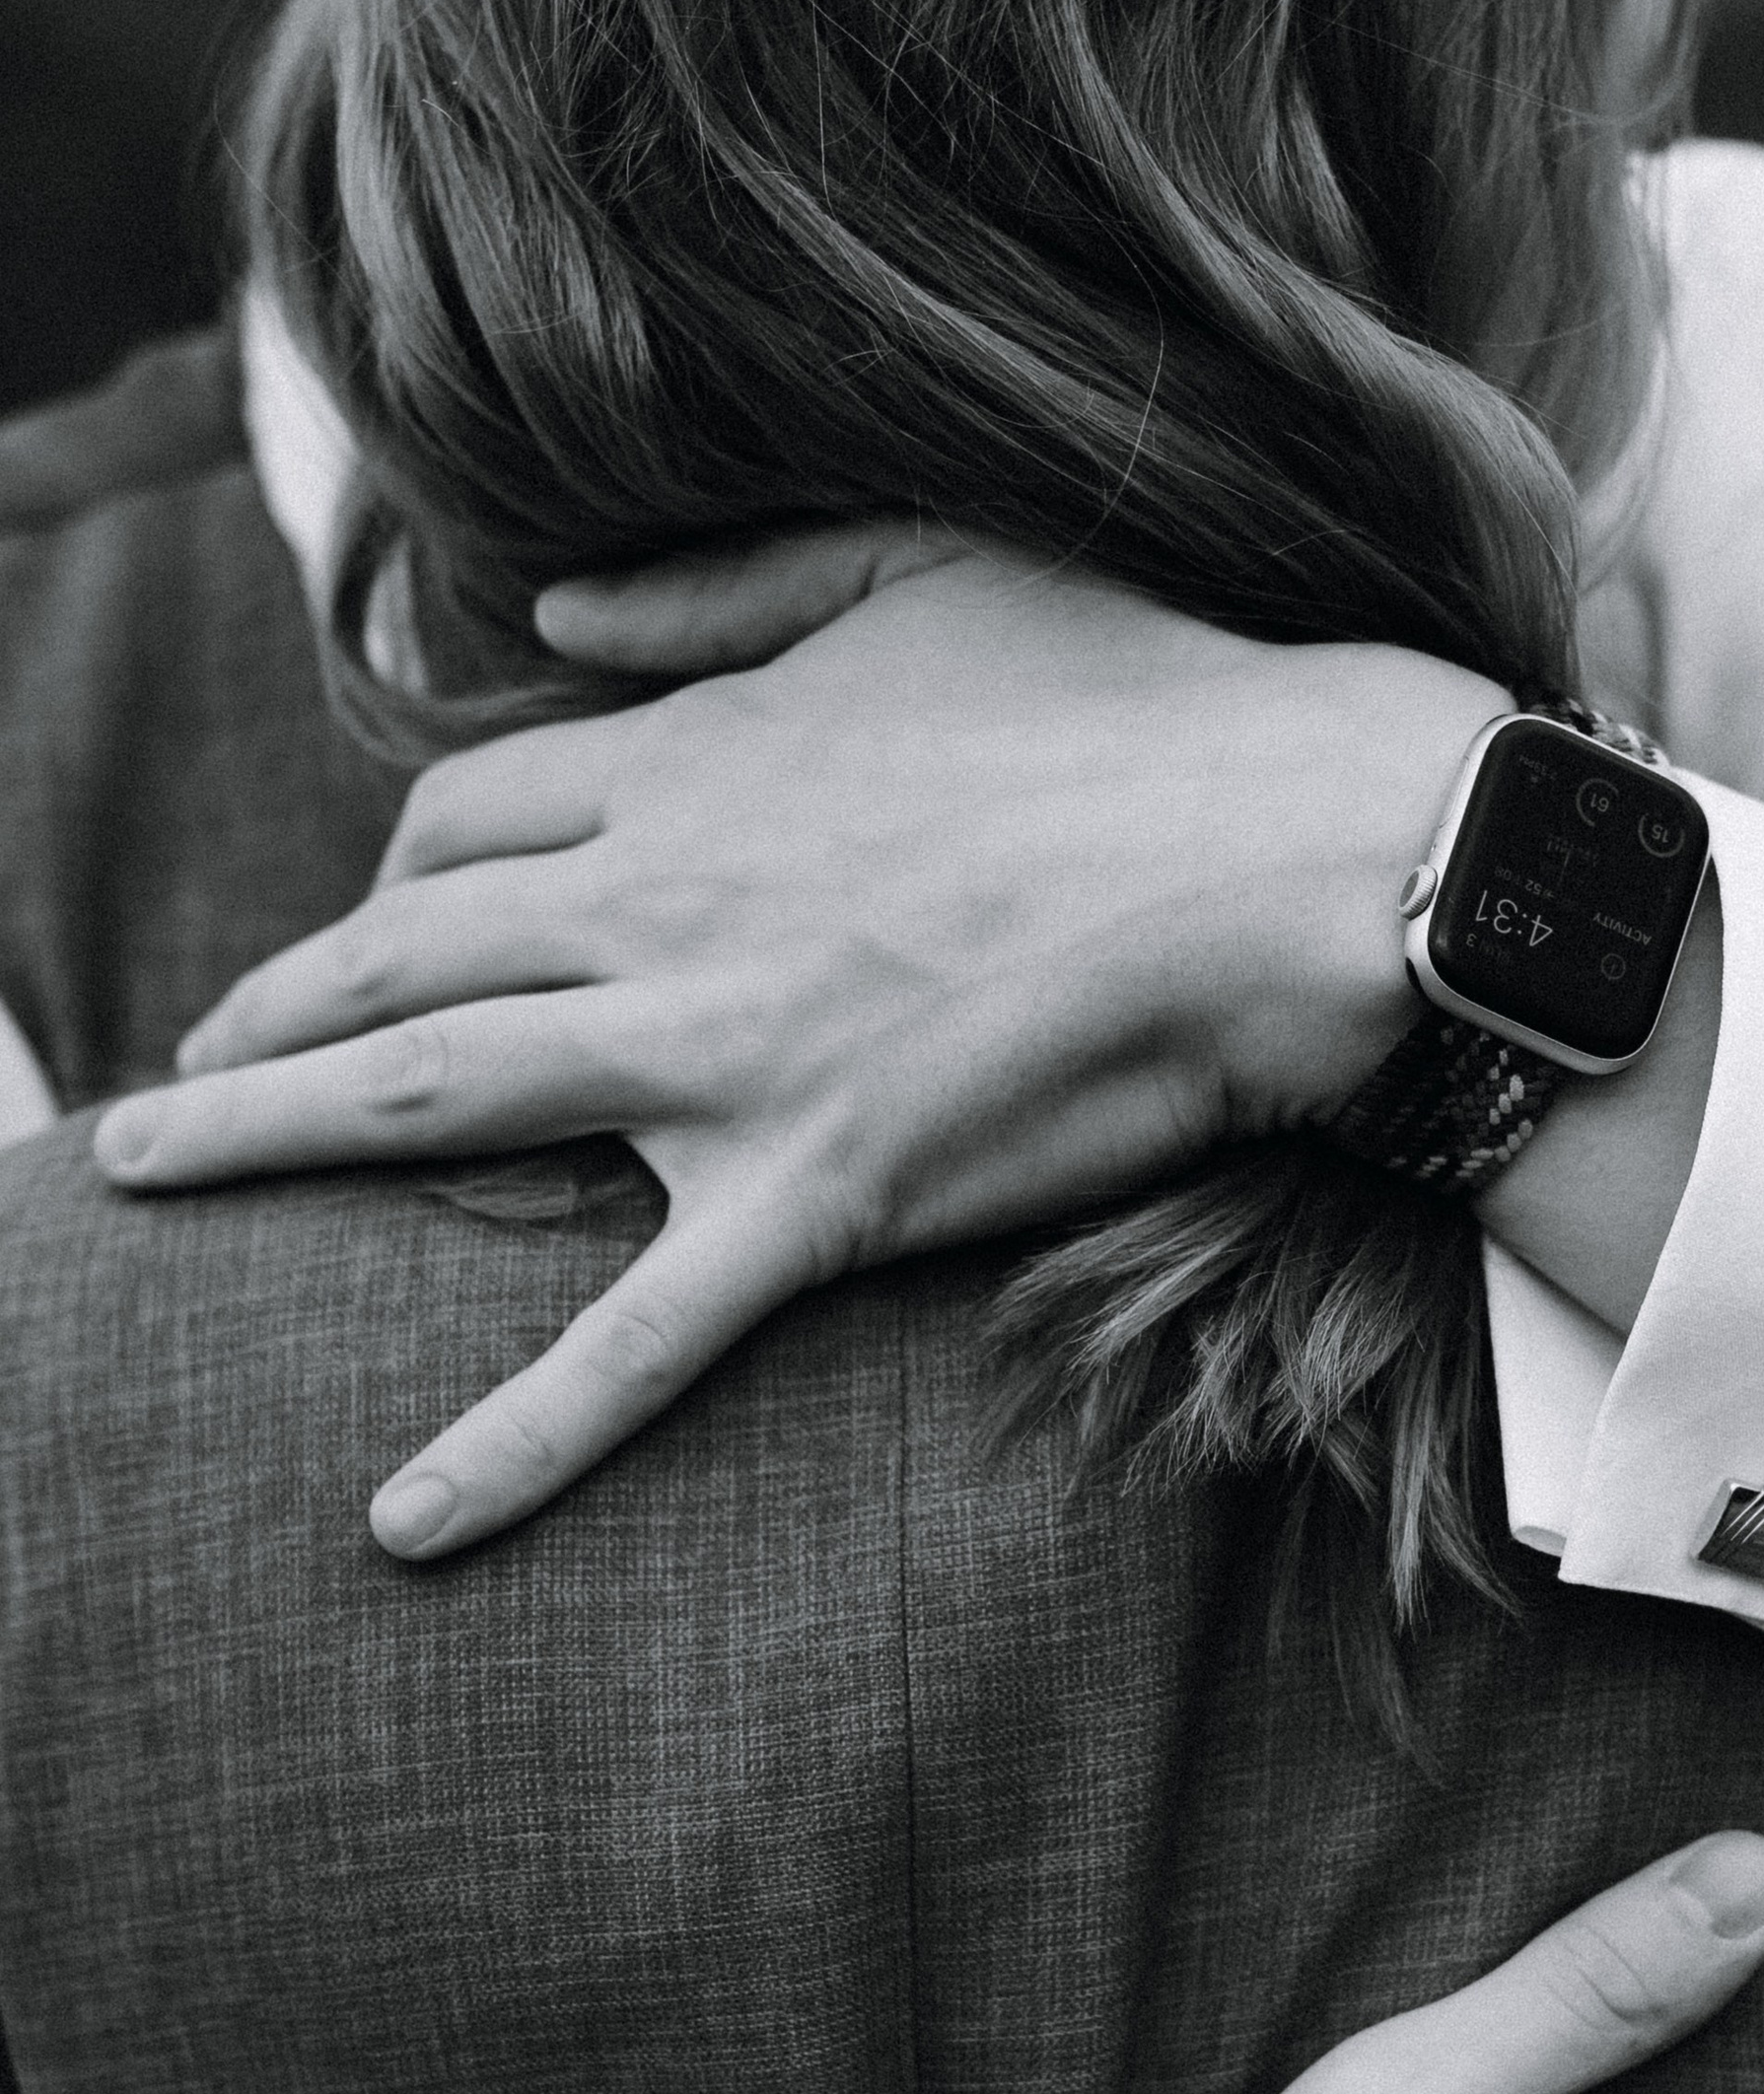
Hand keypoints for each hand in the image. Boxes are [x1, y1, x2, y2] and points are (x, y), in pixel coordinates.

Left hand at [95, 533, 1499, 1559]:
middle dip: (259, 1008)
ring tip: (133, 1175)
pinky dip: (509, 1440)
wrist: (1301, 842)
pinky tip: (396, 1525)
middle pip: (390, 950)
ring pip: (430, 1097)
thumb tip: (541, 609)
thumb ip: (717, 588)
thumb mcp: (921, 569)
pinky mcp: (818, 1192)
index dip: (390, 882)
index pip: (462, 820)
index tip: (374, 936)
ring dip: (255, 1135)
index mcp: (690, 758)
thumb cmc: (1141, 696)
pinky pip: (632, 1341)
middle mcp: (663, 896)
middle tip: (178, 1070)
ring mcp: (725, 1051)